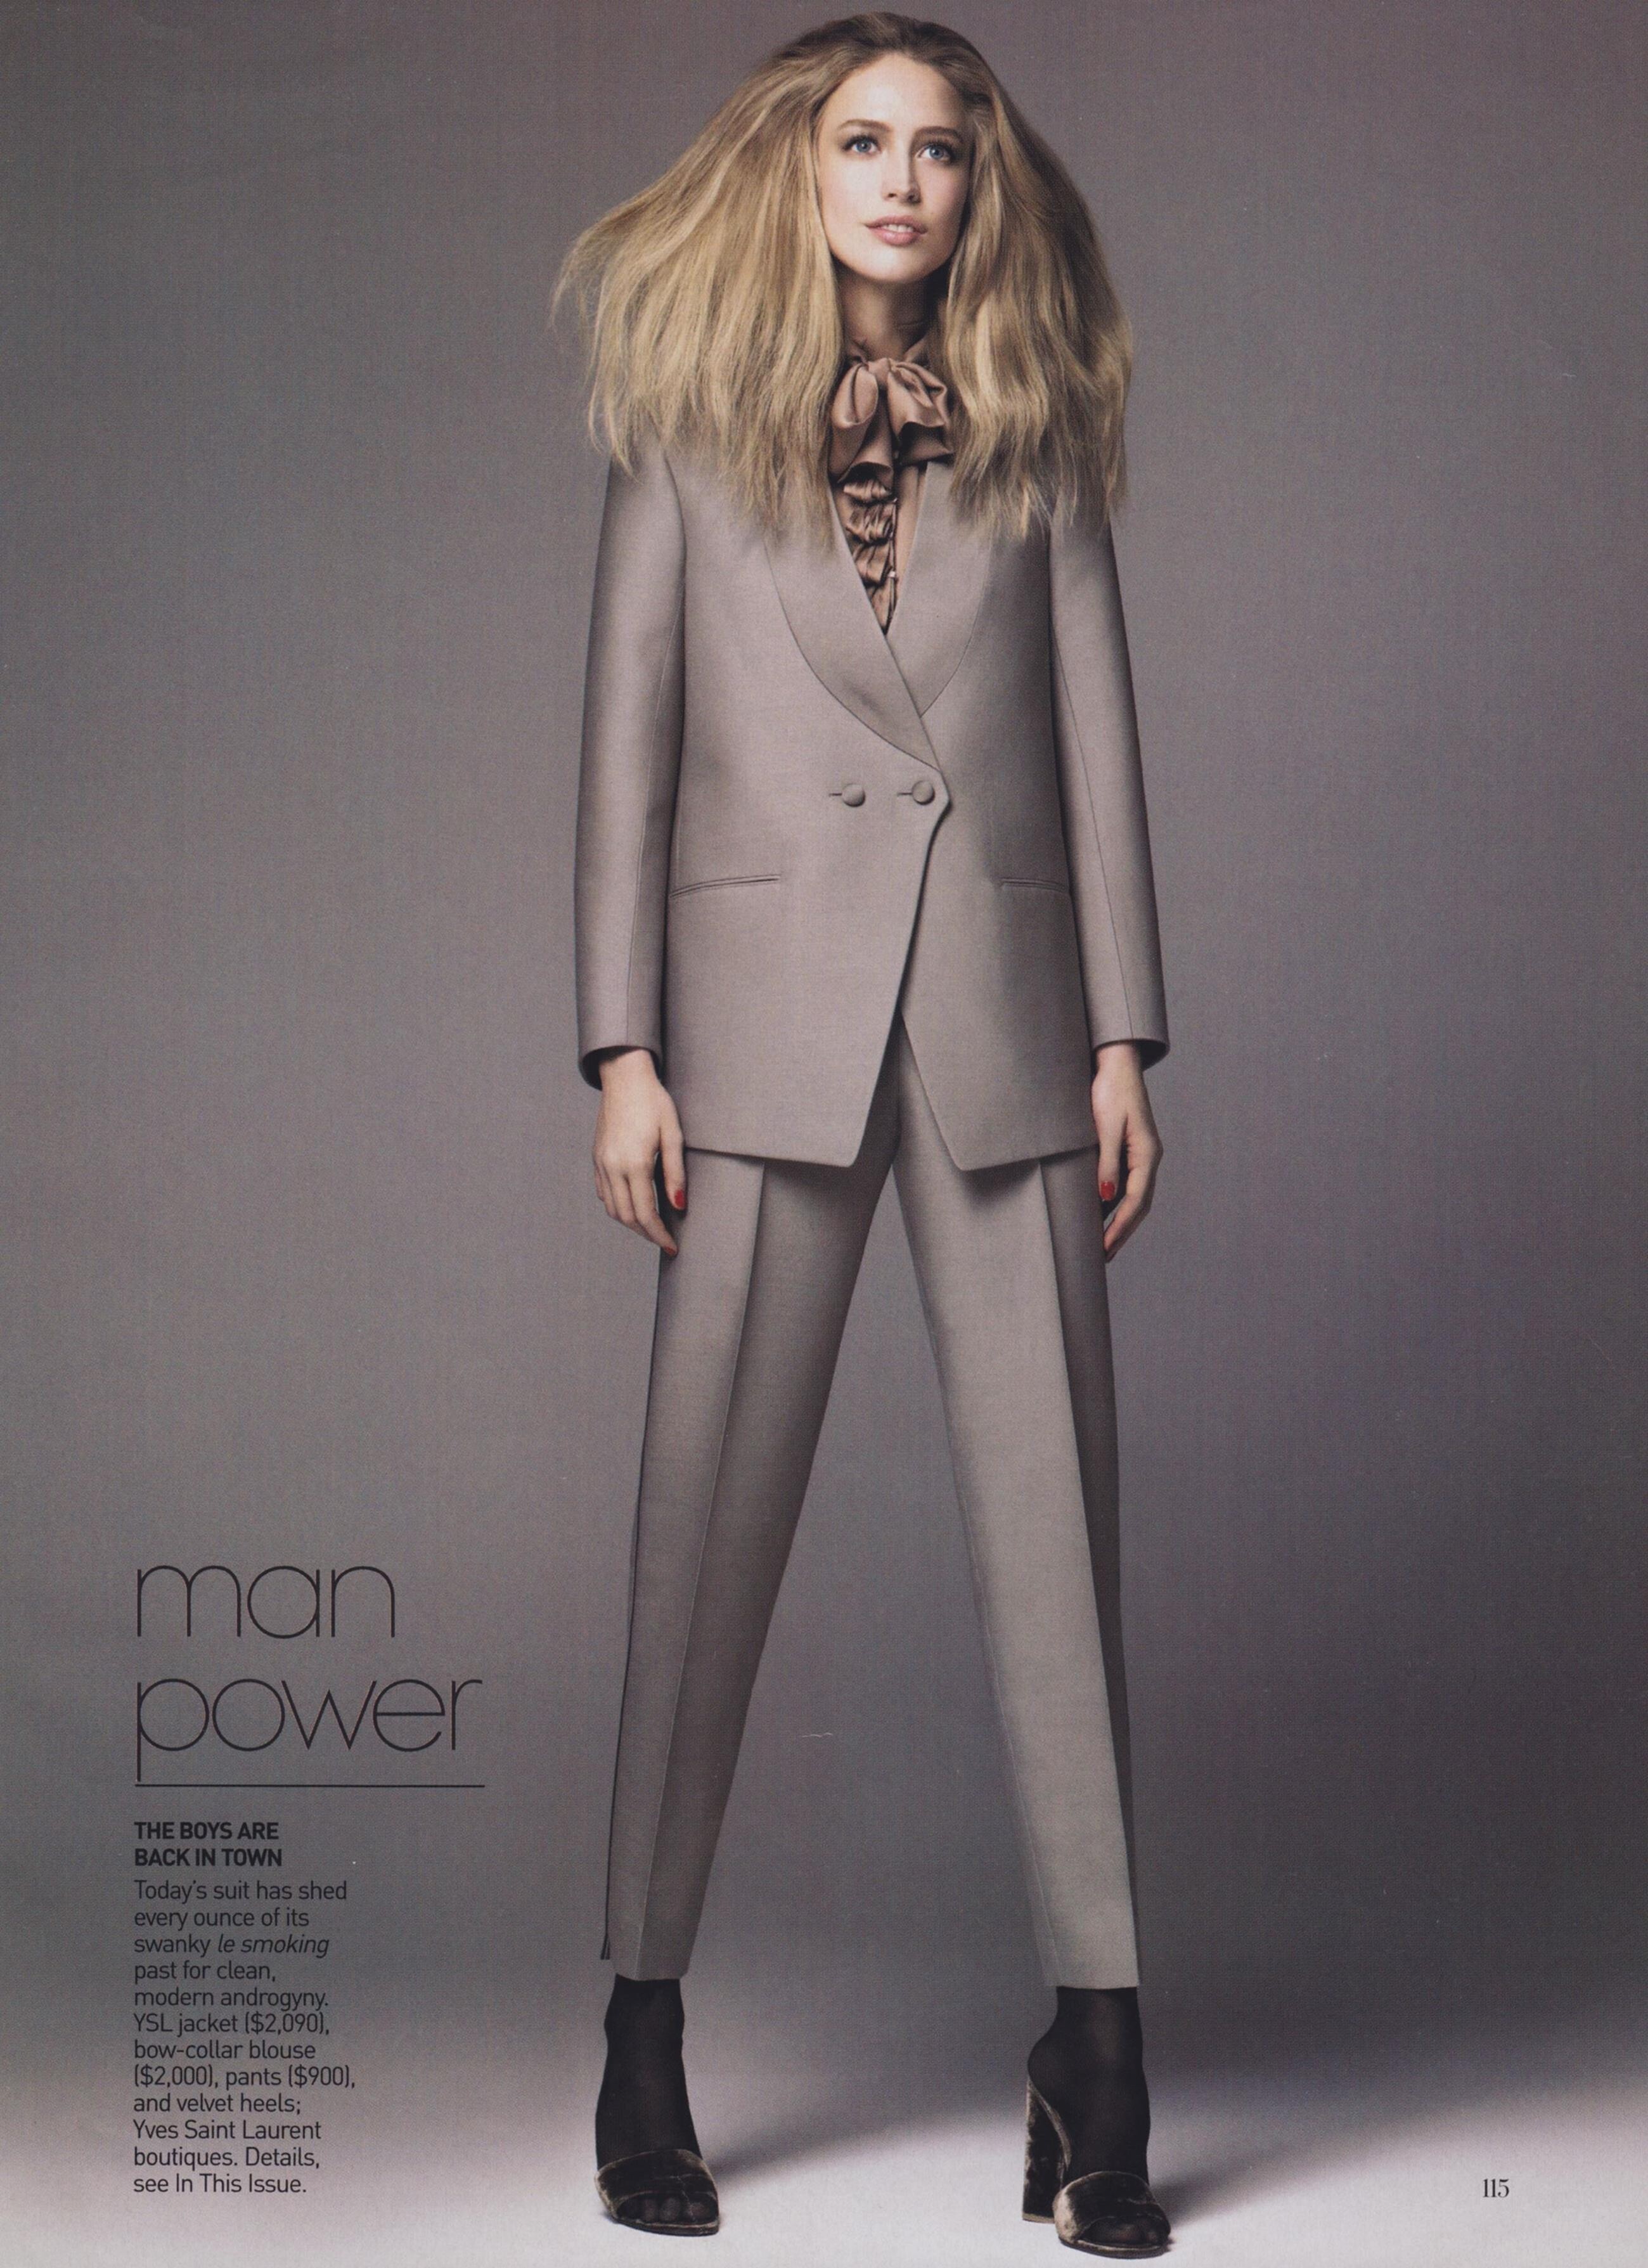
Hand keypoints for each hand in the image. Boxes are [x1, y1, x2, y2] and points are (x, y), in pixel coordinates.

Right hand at [592, 1049, 686, 1256]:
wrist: (624, 1077)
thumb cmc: (654, 1102)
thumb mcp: (673, 1135)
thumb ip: (675, 1173)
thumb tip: (679, 1206)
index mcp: (635, 1163)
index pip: (646, 1214)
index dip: (659, 1235)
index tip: (672, 1246)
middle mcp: (613, 1167)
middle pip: (627, 1217)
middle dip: (646, 1234)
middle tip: (664, 1240)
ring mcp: (602, 1163)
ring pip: (613, 1209)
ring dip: (631, 1222)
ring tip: (651, 1225)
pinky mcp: (597, 1158)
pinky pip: (604, 1193)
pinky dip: (618, 1206)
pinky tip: (633, 1204)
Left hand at [1090, 1042, 1162, 1259]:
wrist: (1116, 1064)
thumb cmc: (1110, 1091)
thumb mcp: (1106, 1126)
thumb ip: (1106, 1161)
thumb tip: (1106, 1197)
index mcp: (1148, 1154)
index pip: (1136, 1202)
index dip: (1120, 1228)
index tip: (1103, 1249)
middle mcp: (1149, 1158)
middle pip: (1139, 1206)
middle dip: (1122, 1233)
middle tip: (1102, 1257)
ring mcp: (1141, 1155)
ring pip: (1134, 1198)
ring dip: (1120, 1222)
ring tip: (1102, 1244)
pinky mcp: (1130, 1150)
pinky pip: (1126, 1185)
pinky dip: (1116, 1204)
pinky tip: (1100, 1215)